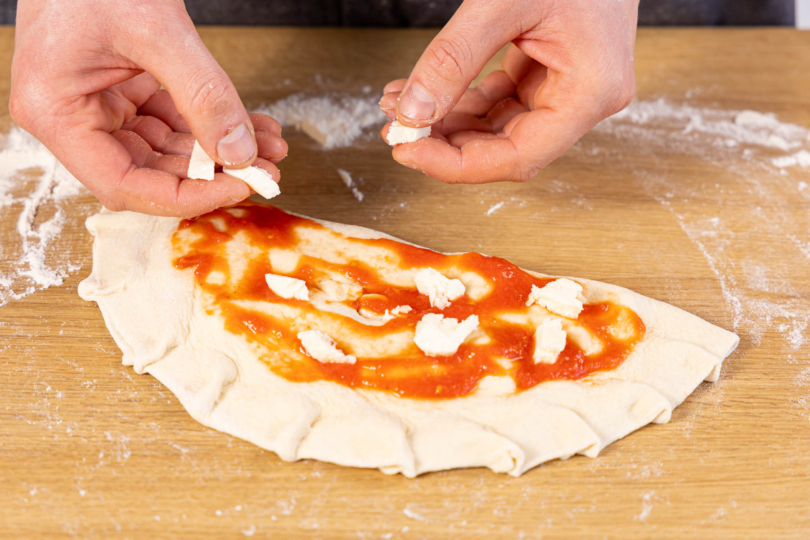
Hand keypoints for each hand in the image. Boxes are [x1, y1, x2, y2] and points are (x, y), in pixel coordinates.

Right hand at [10, 0, 287, 217]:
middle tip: (266, 169)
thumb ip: (204, 95)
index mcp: (56, 113)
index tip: (237, 187)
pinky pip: (172, 122)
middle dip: (213, 173)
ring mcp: (98, 106)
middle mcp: (73, 118)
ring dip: (220, 151)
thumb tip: (242, 153)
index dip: (185, 196)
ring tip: (269, 146)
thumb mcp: (157, 32)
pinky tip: (252, 125)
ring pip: (168, 150)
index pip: (124, 184)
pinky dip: (211, 124)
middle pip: (150, 172)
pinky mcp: (123, 92)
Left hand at [380, 0, 637, 182]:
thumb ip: (453, 59)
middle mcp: (585, 98)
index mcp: (590, 91)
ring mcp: (568, 86)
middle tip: (395, 129)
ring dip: (446, 121)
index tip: (409, 151)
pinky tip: (423, 90)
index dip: (458, 165)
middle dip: (444, 141)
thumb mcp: (502, 1)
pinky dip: (461, 98)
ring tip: (399, 104)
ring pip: (498, 127)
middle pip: (506, 148)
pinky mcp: (551, 71)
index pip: (518, 157)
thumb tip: (412, 112)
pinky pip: (501, 99)